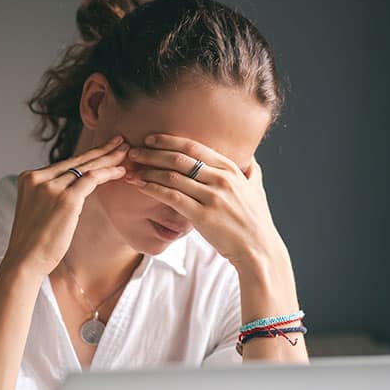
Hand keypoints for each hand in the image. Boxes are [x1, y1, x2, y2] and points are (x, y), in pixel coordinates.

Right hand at [2, 134, 129, 275]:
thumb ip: (50, 194)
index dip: (87, 156)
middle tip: (120, 141)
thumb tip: (73, 190)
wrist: (25, 260)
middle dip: (101, 150)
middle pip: (76, 160)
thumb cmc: (33, 242)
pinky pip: (92, 179)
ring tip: (126, 152)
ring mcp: (51, 187)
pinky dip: (108, 173)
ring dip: (109, 159)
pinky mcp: (65, 199)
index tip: (102, 149)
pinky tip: (121, 171)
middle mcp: (38, 178)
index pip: (64, 163)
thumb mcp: (37, 209)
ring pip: (86, 167)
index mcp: (29, 178)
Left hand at [121, 133, 284, 267]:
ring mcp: (212, 197)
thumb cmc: (255, 221)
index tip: (150, 139)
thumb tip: (250, 160)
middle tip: (133, 151)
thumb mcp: (257, 190)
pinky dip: (153, 189)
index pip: (194, 147)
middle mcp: (221, 179)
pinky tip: (140, 186)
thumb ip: (251, 172)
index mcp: (230, 169)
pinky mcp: (202, 216)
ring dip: (148, 171)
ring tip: (131, 170)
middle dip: (152, 153)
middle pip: (179, 158)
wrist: (259, 250)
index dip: (169, 141)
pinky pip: (172, 197)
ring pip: (172, 177)